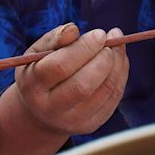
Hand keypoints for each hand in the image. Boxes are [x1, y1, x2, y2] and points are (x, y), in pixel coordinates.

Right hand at [10, 23, 128, 138]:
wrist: (41, 112)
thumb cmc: (40, 72)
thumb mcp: (37, 53)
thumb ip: (54, 38)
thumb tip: (73, 29)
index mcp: (33, 87)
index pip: (60, 67)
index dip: (84, 48)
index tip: (99, 33)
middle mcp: (51, 109)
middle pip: (83, 84)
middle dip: (103, 58)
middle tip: (110, 39)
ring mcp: (73, 121)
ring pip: (105, 91)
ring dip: (117, 64)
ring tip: (116, 46)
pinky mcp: (91, 125)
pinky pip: (114, 97)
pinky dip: (121, 74)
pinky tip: (118, 60)